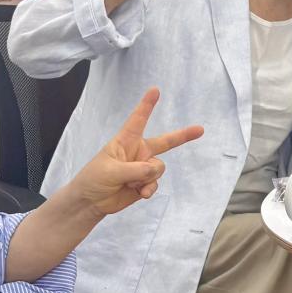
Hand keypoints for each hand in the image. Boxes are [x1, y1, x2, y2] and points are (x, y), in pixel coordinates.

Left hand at [69, 89, 202, 217]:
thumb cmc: (94, 179)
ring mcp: (142, 168)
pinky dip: (149, 189)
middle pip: (164, 142)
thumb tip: (156, 169)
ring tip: (131, 184)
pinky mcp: (145, 183)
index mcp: (125, 141)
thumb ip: (136, 169)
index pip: (138, 120)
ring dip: (147, 177)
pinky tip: (140, 194)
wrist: (91, 202)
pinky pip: (156, 183)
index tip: (155, 90)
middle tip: (200, 129)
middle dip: (183, 136)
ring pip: (159, 168)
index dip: (147, 105)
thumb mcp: (112, 171)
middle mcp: (137, 152)